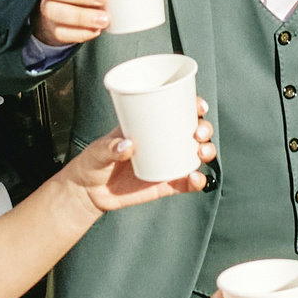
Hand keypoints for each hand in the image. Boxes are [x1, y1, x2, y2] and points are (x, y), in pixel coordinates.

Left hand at [57, 99, 215, 216]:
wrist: (89, 192)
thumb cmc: (93, 162)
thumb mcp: (98, 150)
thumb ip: (110, 148)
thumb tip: (128, 145)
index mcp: (151, 126)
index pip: (179, 111)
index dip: (194, 106)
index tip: (199, 106)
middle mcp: (165, 142)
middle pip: (195, 131)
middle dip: (205, 129)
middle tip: (198, 133)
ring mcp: (168, 163)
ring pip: (197, 155)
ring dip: (207, 151)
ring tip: (201, 154)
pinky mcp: (167, 185)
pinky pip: (188, 183)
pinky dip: (197, 181)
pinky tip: (196, 179)